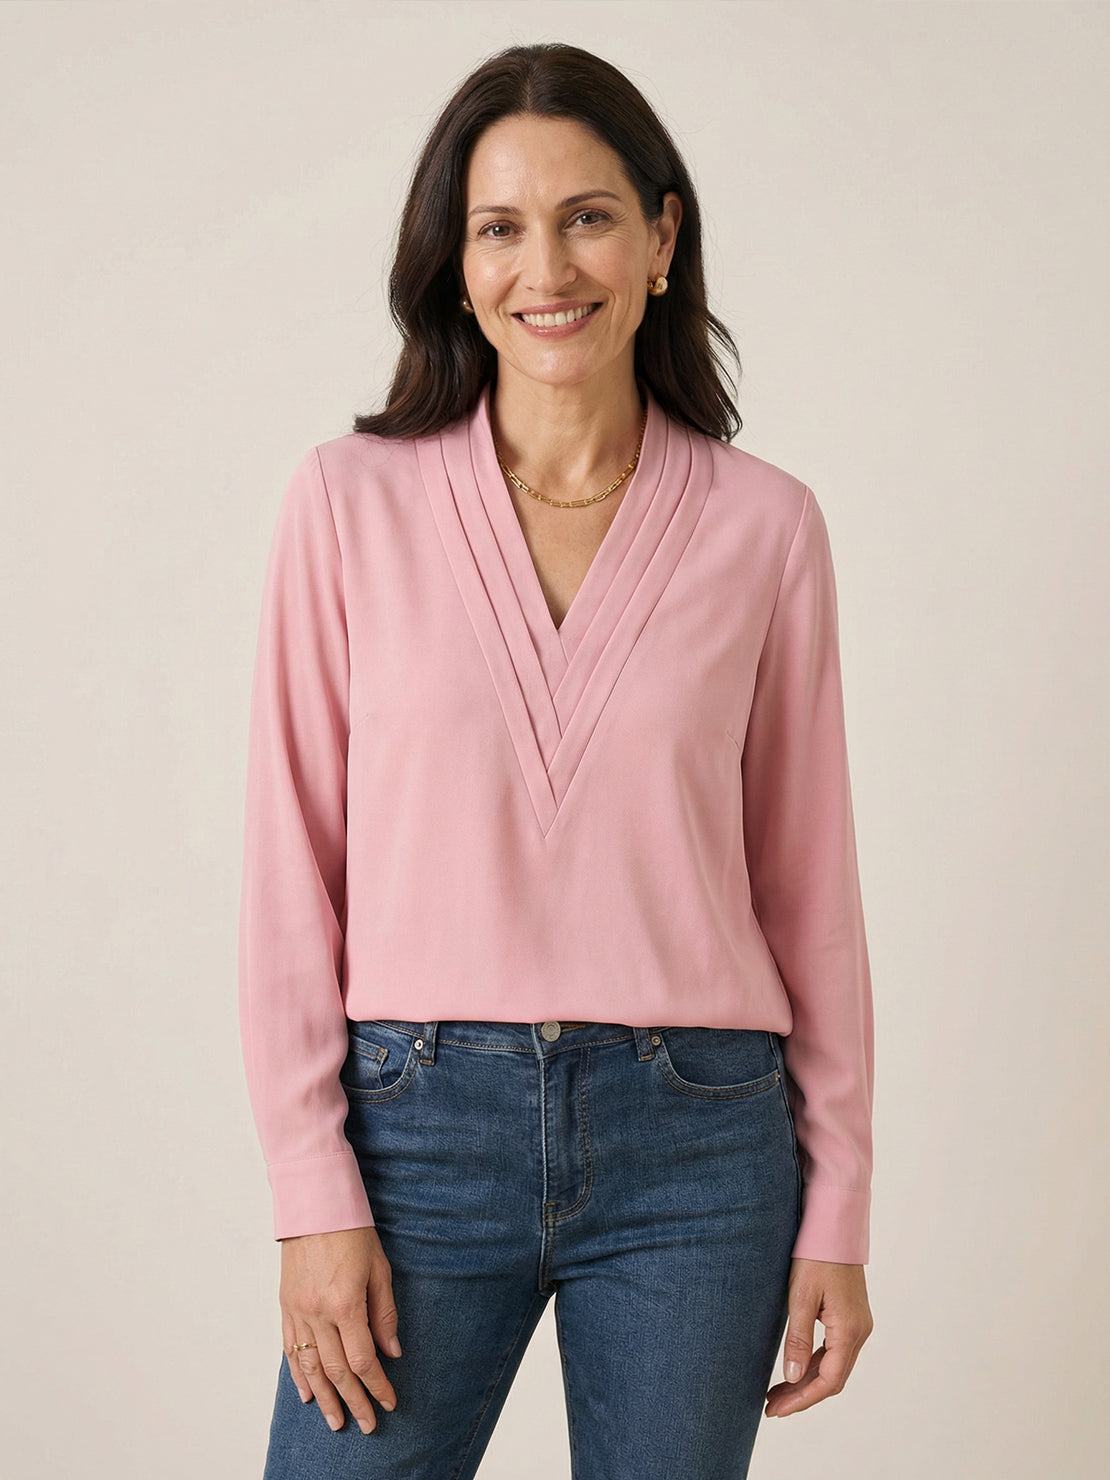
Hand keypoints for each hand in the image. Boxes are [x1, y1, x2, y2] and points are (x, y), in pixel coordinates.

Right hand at [279, 1226, 401, 1434]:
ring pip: (311, 1367)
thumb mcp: (379, 1268)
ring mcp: (298, 1311)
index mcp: (345, 1304)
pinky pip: (290, 1349)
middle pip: (336, 1371)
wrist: (314, 1204)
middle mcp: (318, 1313)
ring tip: (336, 1422)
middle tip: (368, 1425)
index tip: (389, 1401)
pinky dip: (299, 1374)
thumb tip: (391, 1352)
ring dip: (325, 1398)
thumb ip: (384, 1313)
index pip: (362, 1360)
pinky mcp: (286, 1306)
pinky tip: (308, 1393)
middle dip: (354, 1401)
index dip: (377, 1385)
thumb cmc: (352, 1231)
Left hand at [765, 1258, 872, 1416]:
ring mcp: (857, 1324)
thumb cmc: (816, 1256)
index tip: (776, 1410)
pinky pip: (834, 1350)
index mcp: (850, 1331)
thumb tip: (791, 1378)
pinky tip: (795, 1367)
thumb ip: (798, 1339)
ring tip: (777, 1392)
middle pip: (832, 1378)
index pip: (828, 1381)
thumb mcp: (801, 1297)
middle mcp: (859, 1332)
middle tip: (771, 1406)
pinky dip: (814, 1363)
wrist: (835, 1225)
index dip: (801, 1399)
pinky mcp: (850, 1316)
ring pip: (833, 1365)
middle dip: (802, 1395)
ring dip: (807, 1381)